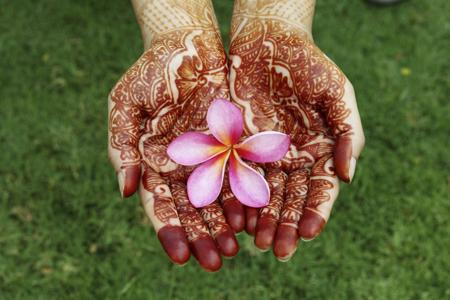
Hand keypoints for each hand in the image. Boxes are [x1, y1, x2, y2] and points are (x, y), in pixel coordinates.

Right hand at [108, 0, 241, 270]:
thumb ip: (123, 147)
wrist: (188, 46)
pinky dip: (243, 198)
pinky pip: (239, 176)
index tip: (179, 257)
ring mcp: (209, 158)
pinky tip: (249, 219)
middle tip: (214, 262)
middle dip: (202, 238)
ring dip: (224, 226)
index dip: (170, 232)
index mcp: (154, 164)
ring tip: (233, 250)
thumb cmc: (150, 73)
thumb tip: (126, 190)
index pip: (161, 206)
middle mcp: (182, 167)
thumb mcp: (126, 105)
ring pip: (217, 200)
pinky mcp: (233, 145)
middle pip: (192, 212)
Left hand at [229, 0, 364, 259]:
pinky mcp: (240, 146)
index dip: (317, 212)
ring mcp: (266, 154)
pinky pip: (240, 176)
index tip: (310, 233)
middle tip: (280, 251)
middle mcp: (293, 158)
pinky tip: (239, 218)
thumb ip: (347, 134)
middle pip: (292, 199)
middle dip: (287, 225)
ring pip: (265, 194)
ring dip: (263, 220)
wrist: (269, 44)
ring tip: (258, 243)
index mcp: (320, 150)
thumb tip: (347, 176)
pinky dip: (240, 197)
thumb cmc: (309, 66)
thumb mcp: (338, 94)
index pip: (320, 189)